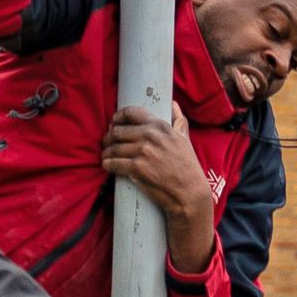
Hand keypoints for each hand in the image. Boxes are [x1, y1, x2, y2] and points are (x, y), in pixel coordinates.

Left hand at [101, 105, 214, 272]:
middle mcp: (150, 136)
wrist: (189, 192)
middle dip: (109, 137)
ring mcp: (143, 152)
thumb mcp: (185, 139)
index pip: (131, 113)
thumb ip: (178, 120)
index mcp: (159, 126)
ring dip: (106, 152)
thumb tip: (173, 104)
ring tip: (106, 155)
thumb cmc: (187, 167)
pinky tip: (107, 165)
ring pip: (113, 147)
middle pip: (118, 131)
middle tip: (108, 143)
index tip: (114, 123)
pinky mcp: (136, 168)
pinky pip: (113, 163)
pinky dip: (107, 164)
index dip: (118, 117)